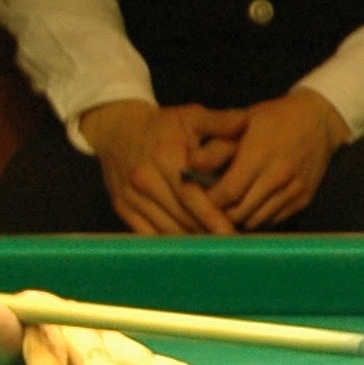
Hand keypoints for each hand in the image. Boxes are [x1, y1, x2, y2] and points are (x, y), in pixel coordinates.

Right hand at [80, 100, 245, 234]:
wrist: (118, 131)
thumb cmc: (163, 126)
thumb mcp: (190, 117)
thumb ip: (219, 122)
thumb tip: (245, 123)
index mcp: (165, 158)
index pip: (190, 195)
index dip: (211, 216)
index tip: (231, 232)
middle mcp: (144, 180)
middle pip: (181, 217)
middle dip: (206, 233)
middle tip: (231, 243)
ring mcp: (131, 197)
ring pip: (166, 230)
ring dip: (191, 241)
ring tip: (215, 247)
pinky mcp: (123, 209)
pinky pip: (149, 235)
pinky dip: (170, 243)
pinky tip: (189, 245)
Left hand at [207, 89, 349, 230]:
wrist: (318, 120)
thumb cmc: (272, 119)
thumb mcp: (242, 123)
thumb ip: (217, 147)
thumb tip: (192, 164)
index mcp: (258, 155)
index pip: (227, 193)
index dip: (209, 201)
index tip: (197, 199)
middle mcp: (278, 176)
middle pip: (240, 213)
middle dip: (220, 215)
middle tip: (207, 210)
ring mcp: (293, 191)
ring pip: (257, 221)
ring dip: (238, 220)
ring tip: (225, 212)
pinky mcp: (303, 200)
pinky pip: (274, 221)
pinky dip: (257, 219)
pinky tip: (247, 210)